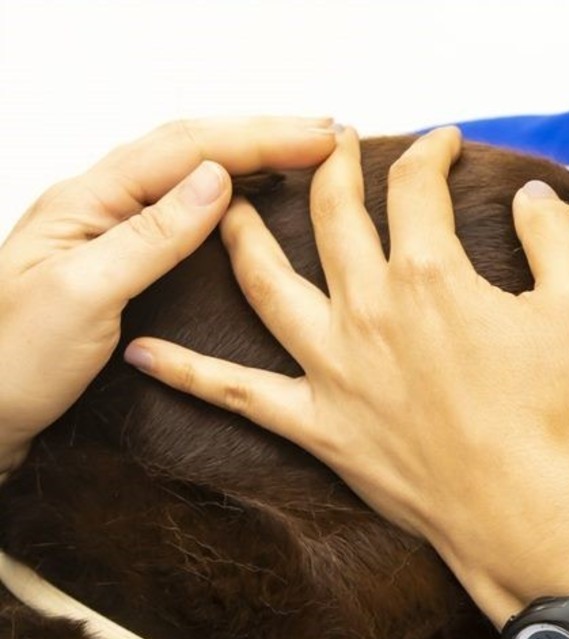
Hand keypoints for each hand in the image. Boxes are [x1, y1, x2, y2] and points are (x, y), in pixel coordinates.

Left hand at [0, 117, 337, 475]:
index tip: (319, 140)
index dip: (260, 138)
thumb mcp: (86, 298)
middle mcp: (95, 204)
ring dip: (247, 155)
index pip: (186, 148)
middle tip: (327, 136)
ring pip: (185, 170)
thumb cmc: (13, 362)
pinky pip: (179, 206)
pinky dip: (226, 189)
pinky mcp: (114, 259)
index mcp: (86, 201)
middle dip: (262, 134)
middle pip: (189, 146)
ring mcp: (103, 230)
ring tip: (302, 155)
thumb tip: (218, 180)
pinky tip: (251, 199)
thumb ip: (152, 236)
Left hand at [123, 127, 568, 616]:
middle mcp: (369, 310)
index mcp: (431, 276)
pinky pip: (236, 394)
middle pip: (333, 217)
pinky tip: (144, 351)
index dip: (430, 153)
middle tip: (331, 143)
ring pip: (268, 284)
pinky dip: (186, 372)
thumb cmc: (555, 416)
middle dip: (331, 167)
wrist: (523, 514)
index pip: (416, 189)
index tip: (442, 143)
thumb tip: (532, 196)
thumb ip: (555, 237)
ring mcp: (334, 368)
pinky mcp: (318, 425)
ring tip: (227, 205)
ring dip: (242, 236)